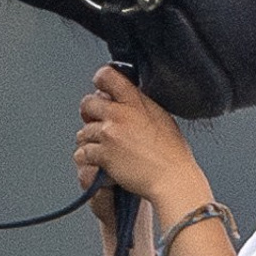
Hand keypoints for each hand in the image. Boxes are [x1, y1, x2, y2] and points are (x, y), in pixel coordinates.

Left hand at [73, 65, 210, 219]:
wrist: (172, 179)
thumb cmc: (172, 153)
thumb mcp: (161, 116)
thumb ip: (141, 104)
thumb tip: (128, 97)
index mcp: (136, 101)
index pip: (107, 76)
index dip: (100, 81)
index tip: (101, 90)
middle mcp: (120, 114)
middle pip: (87, 103)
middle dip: (89, 114)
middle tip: (96, 123)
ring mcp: (110, 134)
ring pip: (83, 131)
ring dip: (90, 141)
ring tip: (103, 149)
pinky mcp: (103, 154)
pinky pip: (83, 152)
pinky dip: (89, 159)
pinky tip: (100, 163)